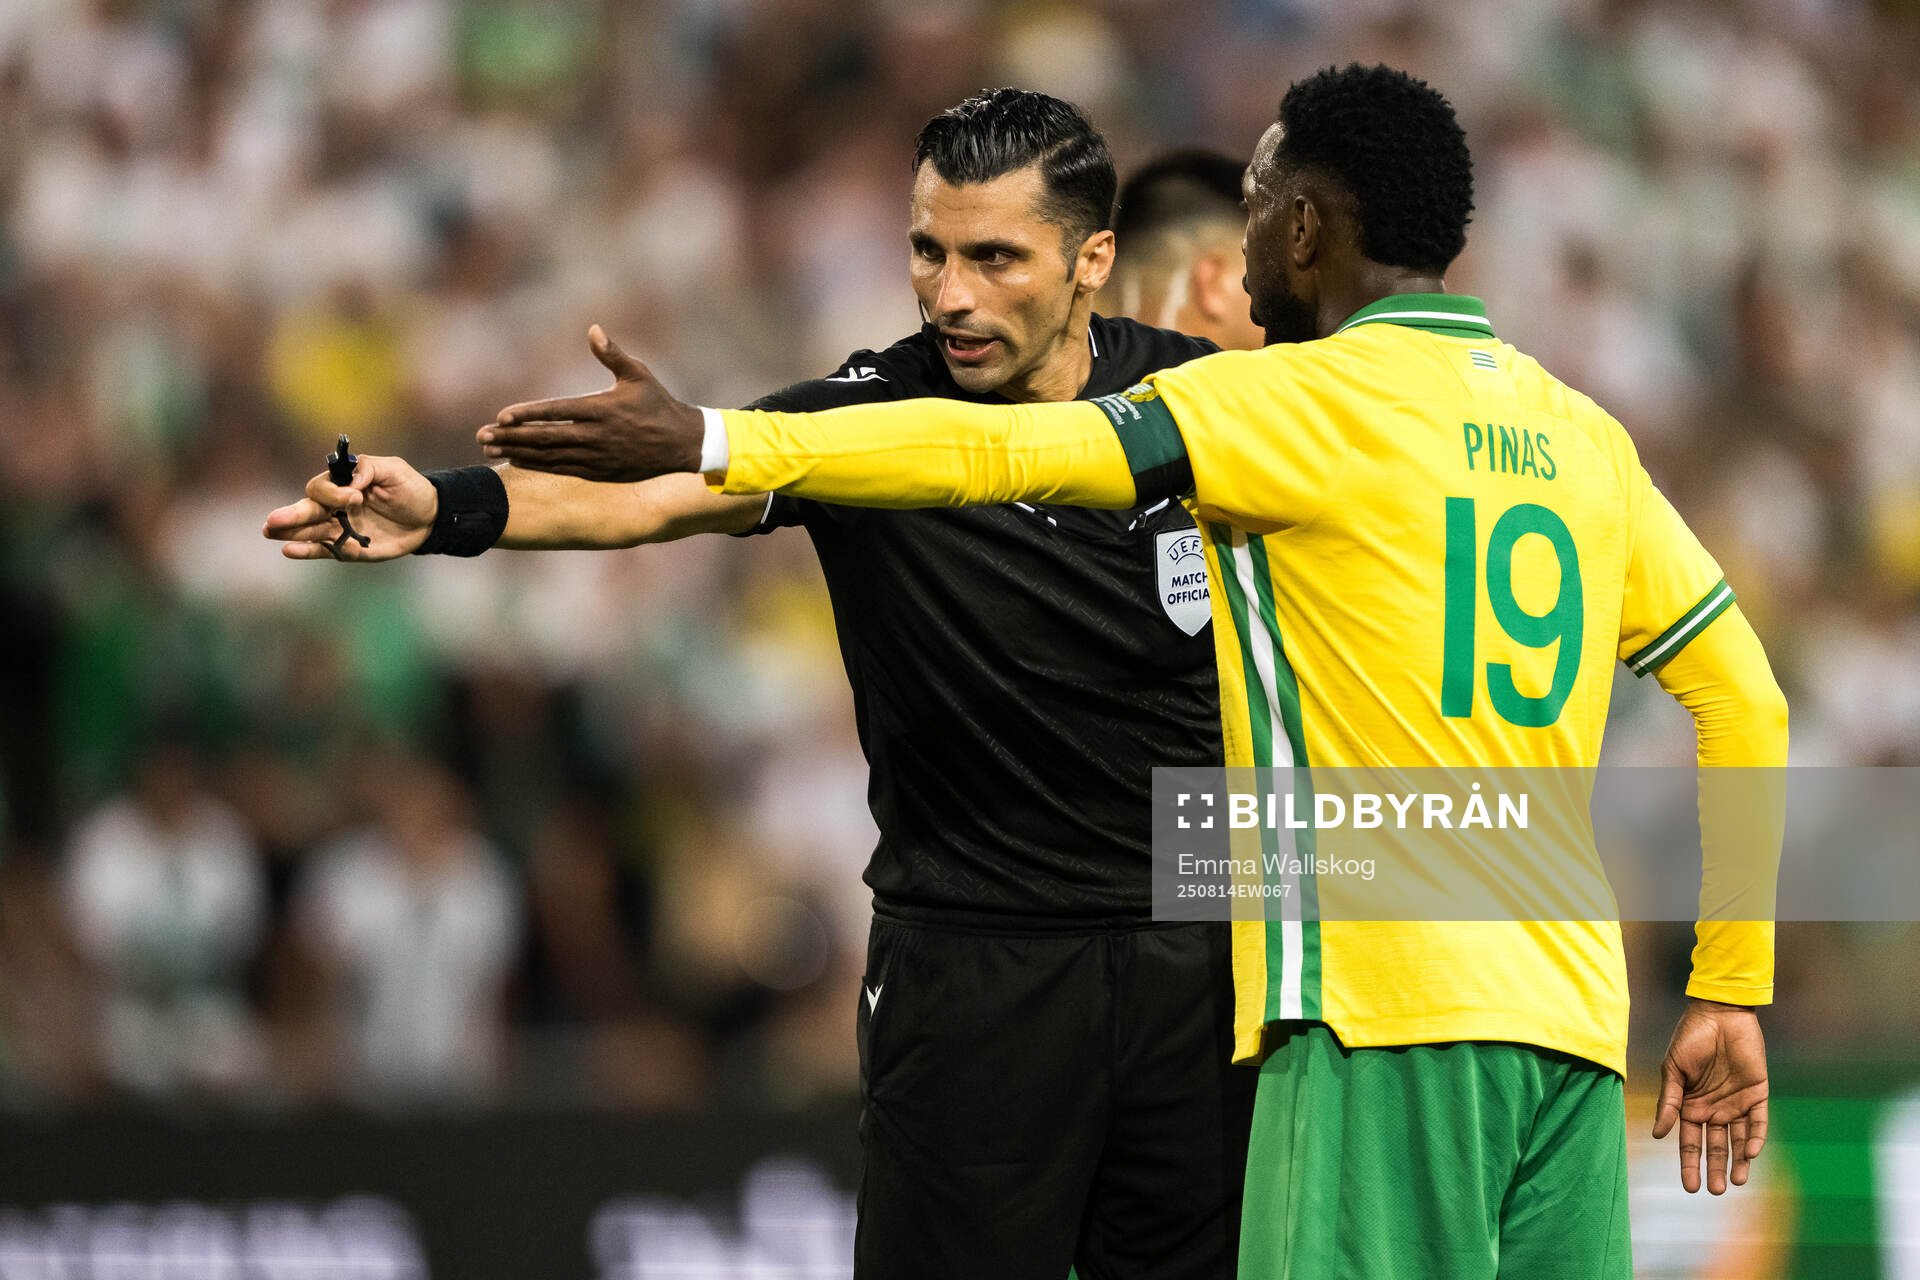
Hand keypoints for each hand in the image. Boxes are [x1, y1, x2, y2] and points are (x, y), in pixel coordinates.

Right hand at [262, 454, 437, 560]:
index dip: (333, 493)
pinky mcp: (349, 548)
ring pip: (310, 531)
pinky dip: (307, 550)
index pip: (322, 487)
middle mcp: (336, 506)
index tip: (356, 497)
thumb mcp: (393, 469)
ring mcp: (341, 528)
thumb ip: (368, 469)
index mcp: (343, 484)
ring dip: (290, 532)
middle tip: (273, 520)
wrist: (430, 517)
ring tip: (270, 531)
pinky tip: (289, 550)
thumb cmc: (410, 489)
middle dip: (291, 514)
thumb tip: (349, 484)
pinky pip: (325, 550)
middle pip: (307, 509)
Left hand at [478, 325, 705, 481]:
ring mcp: (597, 457)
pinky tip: (517, 462)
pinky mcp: (601, 472)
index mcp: (602, 409)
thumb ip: (612, 354)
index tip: (502, 416)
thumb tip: (593, 329)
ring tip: (491, 449)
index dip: (527, 415)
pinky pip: (563, 470)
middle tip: (483, 435)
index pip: (556, 412)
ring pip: (550, 457)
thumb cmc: (658, 403)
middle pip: (545, 438)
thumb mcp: (638, 374)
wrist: (682, 443)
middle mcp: (596, 436)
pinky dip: (538, 467)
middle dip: (511, 437)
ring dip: (518, 453)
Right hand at [1652, 998, 1768, 1193]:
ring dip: (1738, 1161)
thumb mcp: (1673, 1070)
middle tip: (1714, 1191)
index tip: (1690, 1187)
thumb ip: (1669, 1102)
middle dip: (1715, 1169)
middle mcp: (1714, 1109)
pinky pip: (1758, 1122)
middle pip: (1715, 1147)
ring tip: (1736, 1181)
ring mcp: (1737, 1104)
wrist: (1719, 1014)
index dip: (1689, 1164)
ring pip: (1739, 1140)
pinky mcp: (1757, 1094)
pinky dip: (1755, 1138)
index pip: (1689, 1142)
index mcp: (1691, 1106)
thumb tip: (1659, 1135)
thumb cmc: (1690, 1038)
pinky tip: (1750, 1153)